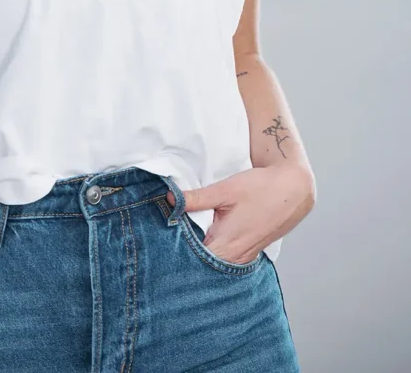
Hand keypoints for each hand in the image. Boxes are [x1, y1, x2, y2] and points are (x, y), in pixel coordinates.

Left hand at [166, 165, 315, 264]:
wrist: (292, 189)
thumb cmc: (260, 189)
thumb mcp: (225, 190)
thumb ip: (196, 198)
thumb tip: (170, 198)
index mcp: (226, 245)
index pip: (193, 261)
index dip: (176, 254)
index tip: (161, 246)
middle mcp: (236, 257)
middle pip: (202, 264)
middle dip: (185, 254)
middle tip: (165, 243)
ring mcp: (244, 257)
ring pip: (214, 262)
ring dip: (200, 252)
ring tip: (181, 239)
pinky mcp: (249, 252)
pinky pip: (226, 258)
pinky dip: (213, 250)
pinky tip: (204, 238)